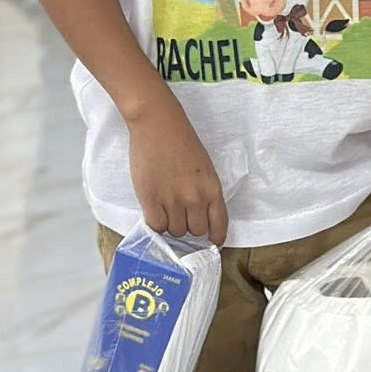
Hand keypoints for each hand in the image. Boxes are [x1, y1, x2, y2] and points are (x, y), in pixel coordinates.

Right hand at [128, 98, 228, 244]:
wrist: (159, 126)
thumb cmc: (182, 143)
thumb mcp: (204, 169)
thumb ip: (204, 193)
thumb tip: (198, 217)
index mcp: (213, 189)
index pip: (219, 225)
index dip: (216, 238)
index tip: (212, 245)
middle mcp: (195, 199)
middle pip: (195, 232)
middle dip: (189, 227)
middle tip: (180, 215)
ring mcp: (173, 200)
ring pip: (175, 231)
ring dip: (170, 225)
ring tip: (165, 207)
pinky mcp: (151, 200)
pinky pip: (156, 226)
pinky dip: (155, 223)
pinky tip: (154, 210)